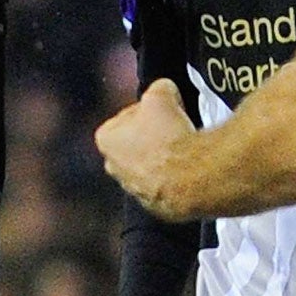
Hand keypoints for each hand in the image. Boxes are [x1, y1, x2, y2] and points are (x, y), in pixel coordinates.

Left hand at [95, 78, 197, 220]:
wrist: (190, 177)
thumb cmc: (168, 135)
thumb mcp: (162, 93)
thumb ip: (158, 89)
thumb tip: (165, 92)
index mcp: (105, 138)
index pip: (125, 116)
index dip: (146, 111)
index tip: (161, 111)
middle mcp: (113, 168)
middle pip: (134, 143)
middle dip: (152, 135)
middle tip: (172, 128)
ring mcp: (133, 190)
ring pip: (149, 165)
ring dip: (165, 157)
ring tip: (184, 147)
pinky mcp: (155, 206)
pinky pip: (165, 184)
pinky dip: (176, 176)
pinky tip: (189, 166)